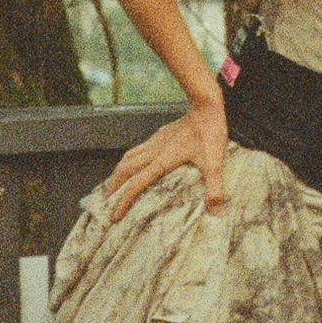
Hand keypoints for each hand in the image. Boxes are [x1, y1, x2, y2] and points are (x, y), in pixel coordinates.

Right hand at [106, 97, 228, 219]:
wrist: (205, 107)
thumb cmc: (210, 134)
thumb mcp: (214, 164)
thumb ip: (214, 189)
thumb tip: (215, 214)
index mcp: (161, 161)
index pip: (136, 184)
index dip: (124, 201)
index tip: (115, 216)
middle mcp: (153, 151)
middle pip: (124, 170)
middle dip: (113, 187)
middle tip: (106, 202)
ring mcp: (154, 142)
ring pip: (128, 158)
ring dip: (118, 173)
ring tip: (114, 186)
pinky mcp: (159, 135)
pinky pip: (137, 150)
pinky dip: (129, 161)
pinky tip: (135, 165)